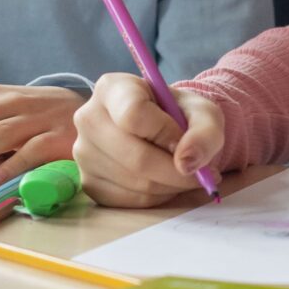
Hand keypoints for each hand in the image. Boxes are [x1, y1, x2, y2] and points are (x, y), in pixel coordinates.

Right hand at [71, 72, 224, 206]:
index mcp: (112, 88)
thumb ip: (205, 132)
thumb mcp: (203, 112)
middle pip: (135, 156)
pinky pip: (129, 200)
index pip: (134, 114)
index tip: (184, 140)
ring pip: (136, 183)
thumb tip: (187, 162)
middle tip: (202, 173)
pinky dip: (157, 197)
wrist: (161, 130)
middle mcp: (89, 118)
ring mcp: (83, 153)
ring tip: (184, 172)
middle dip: (176, 171)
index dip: (166, 132)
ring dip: (170, 185)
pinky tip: (164, 181)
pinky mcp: (89, 183)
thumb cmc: (178, 115)